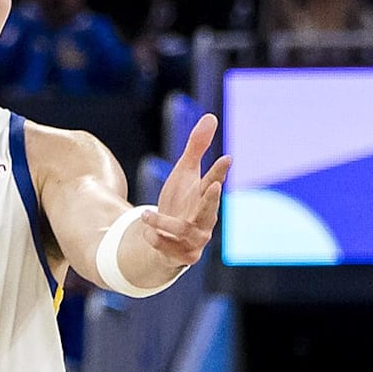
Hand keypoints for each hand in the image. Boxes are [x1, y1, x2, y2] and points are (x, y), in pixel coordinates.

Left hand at [141, 114, 231, 267]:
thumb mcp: (184, 171)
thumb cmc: (181, 200)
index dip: (220, 171)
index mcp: (205, 195)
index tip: (227, 158)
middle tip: (214, 186)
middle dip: (212, 199)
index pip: (215, 180)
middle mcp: (204, 218)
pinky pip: (169, 248)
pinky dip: (156, 239)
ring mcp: (195, 238)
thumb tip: (211, 116)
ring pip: (185, 232)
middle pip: (210, 209)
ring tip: (145, 214)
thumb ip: (197, 146)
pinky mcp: (182, 255)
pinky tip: (146, 232)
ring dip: (165, 222)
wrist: (165, 235)